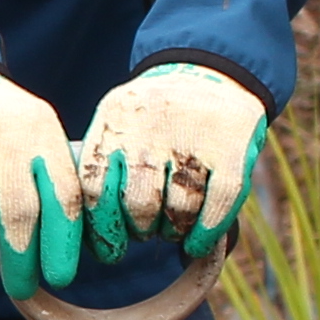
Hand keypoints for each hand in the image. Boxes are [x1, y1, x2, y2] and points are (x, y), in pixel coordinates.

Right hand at [0, 66, 84, 300]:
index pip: (61, 196)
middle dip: (22, 262)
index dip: (62, 244)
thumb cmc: (2, 124)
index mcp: (40, 133)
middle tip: (21, 286)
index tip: (60, 277)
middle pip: (18, 218)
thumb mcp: (38, 132)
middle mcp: (2, 140)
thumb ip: (53, 180)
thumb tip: (68, 249)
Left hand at [81, 62, 268, 259]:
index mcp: (116, 119)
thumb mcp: (117, 120)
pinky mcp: (232, 150)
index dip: (102, 228)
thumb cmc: (152, 114)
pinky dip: (204, 234)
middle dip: (139, 229)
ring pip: (179, 209)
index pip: (95, 187)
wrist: (208, 70)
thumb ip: (101, 165)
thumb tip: (87, 235)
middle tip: (144, 231)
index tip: (109, 248)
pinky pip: (217, 206)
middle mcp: (153, 127)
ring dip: (172, 231)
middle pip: (139, 204)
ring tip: (170, 229)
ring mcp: (195, 137)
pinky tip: (195, 244)